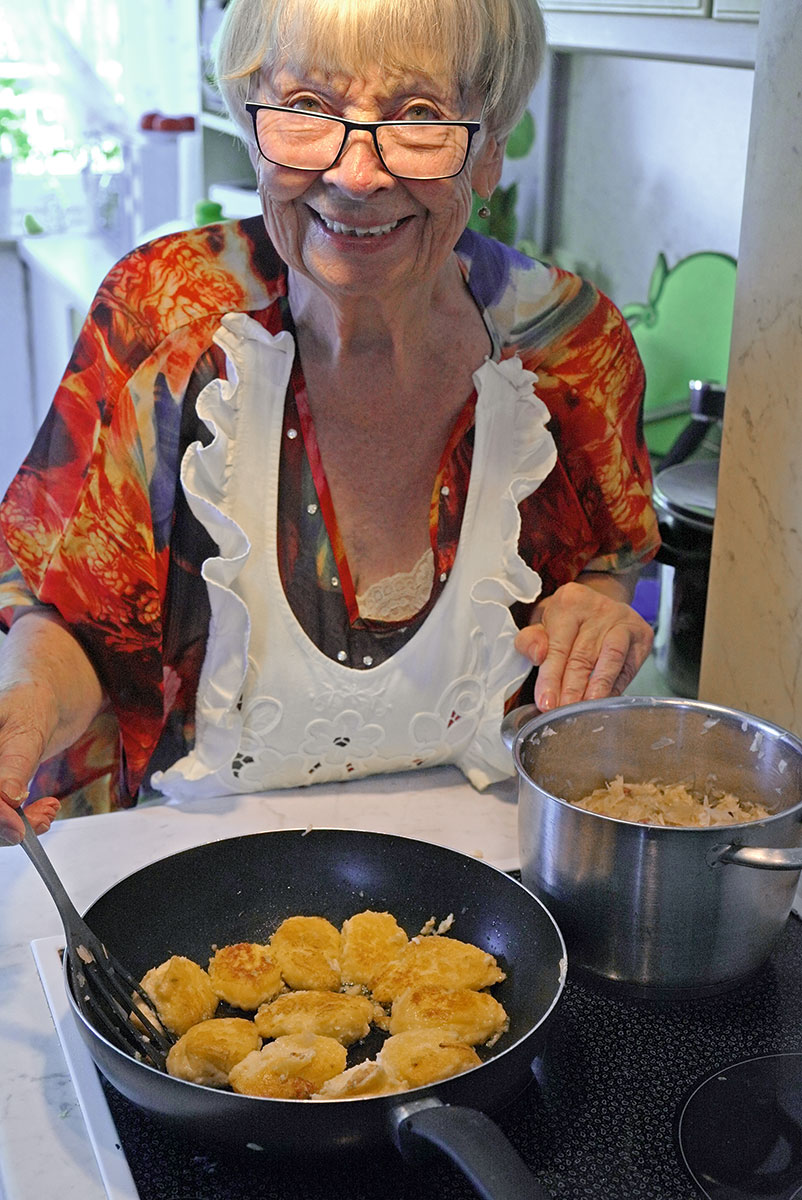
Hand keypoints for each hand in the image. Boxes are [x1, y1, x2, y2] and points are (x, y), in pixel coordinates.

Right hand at [0, 678, 59, 845]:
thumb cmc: (31, 697)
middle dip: (6, 823)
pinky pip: (1, 814)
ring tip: (48, 812)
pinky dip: (22, 819)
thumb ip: (16, 760)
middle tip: (42, 819)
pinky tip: (44, 810)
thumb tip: (7, 796)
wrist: (46, 695)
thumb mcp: (26, 725)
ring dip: (18, 824)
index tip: (19, 827)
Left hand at [514, 579, 653, 712]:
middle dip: (572, 689)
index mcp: (569, 601)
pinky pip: (628, 667)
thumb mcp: (542, 625)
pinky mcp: (642, 635)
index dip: (550, 678)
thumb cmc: (567, 622)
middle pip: (583, 655)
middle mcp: (599, 608)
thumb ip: (530, 641)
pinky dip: (615, 688)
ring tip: (585, 710)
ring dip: (598, 689)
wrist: (599, 607)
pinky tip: (602, 703)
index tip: (545, 702)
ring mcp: (624, 621)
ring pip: (611, 659)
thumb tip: (538, 655)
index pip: (558, 645)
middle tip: (563, 712)